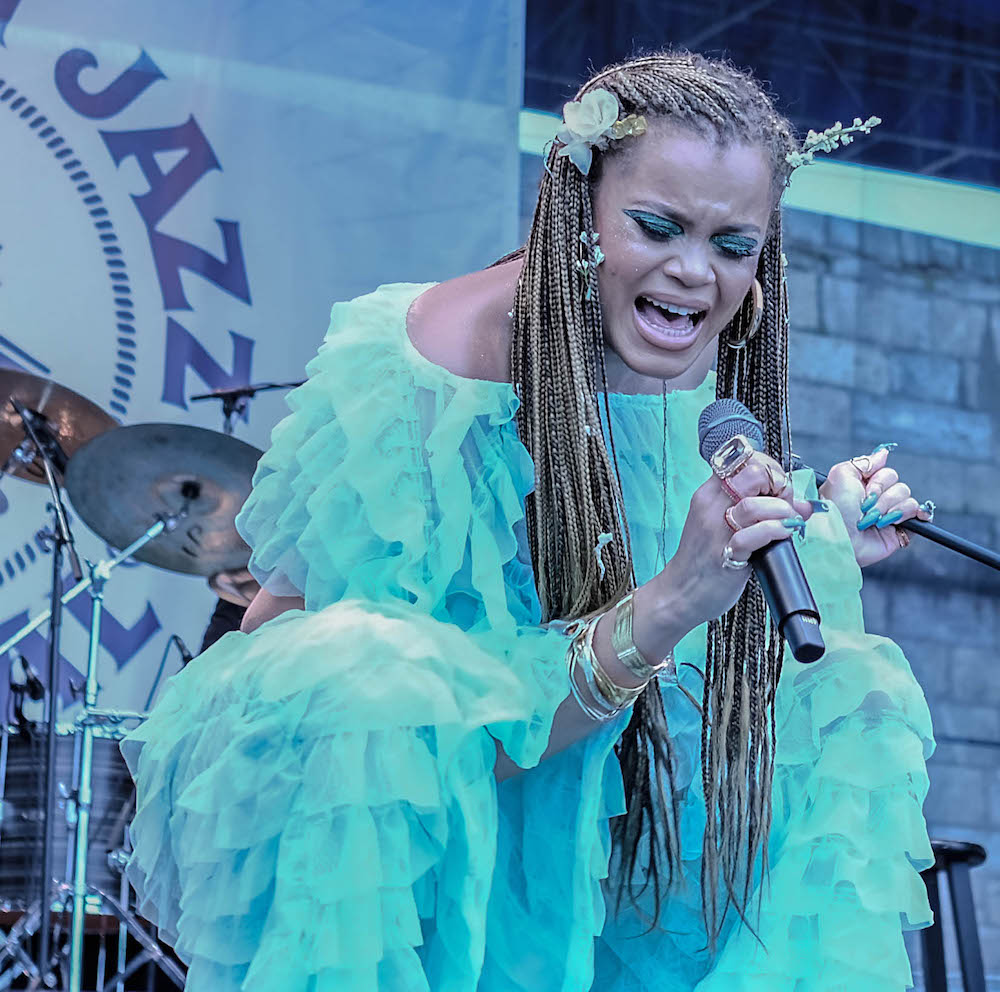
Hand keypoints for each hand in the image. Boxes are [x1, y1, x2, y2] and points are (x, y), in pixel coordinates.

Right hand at [645, 451, 814, 638]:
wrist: (680, 592)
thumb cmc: (705, 558)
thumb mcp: (724, 524)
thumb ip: (760, 509)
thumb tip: (803, 505)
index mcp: (709, 493)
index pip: (743, 459)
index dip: (769, 469)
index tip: (776, 489)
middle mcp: (711, 506)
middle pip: (751, 472)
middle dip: (778, 484)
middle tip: (783, 503)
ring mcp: (717, 531)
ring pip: (754, 503)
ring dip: (781, 509)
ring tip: (787, 521)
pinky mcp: (726, 555)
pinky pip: (754, 534)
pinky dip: (775, 530)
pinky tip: (783, 534)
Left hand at [818, 444, 933, 567]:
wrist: (838, 536)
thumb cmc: (836, 508)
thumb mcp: (841, 475)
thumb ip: (863, 462)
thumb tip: (883, 453)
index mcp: (865, 485)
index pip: (887, 472)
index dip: (877, 480)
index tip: (863, 489)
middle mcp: (878, 498)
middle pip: (899, 484)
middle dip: (882, 496)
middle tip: (865, 507)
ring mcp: (889, 514)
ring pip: (908, 499)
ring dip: (889, 509)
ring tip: (872, 520)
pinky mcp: (899, 530)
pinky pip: (919, 515)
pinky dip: (917, 514)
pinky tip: (902, 518)